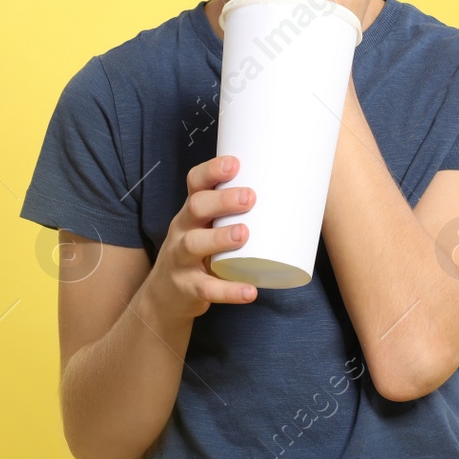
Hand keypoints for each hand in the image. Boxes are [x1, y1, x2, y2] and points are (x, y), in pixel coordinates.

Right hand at [146, 155, 258, 319]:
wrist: (164, 294)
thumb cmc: (199, 250)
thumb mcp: (207, 227)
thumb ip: (237, 214)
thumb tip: (293, 196)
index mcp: (191, 211)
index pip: (195, 183)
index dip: (212, 171)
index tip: (235, 163)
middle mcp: (182, 229)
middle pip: (195, 207)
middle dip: (222, 200)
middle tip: (250, 197)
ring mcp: (181, 259)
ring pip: (194, 243)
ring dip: (220, 237)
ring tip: (244, 234)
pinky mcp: (187, 287)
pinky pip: (207, 289)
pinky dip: (229, 291)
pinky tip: (249, 291)